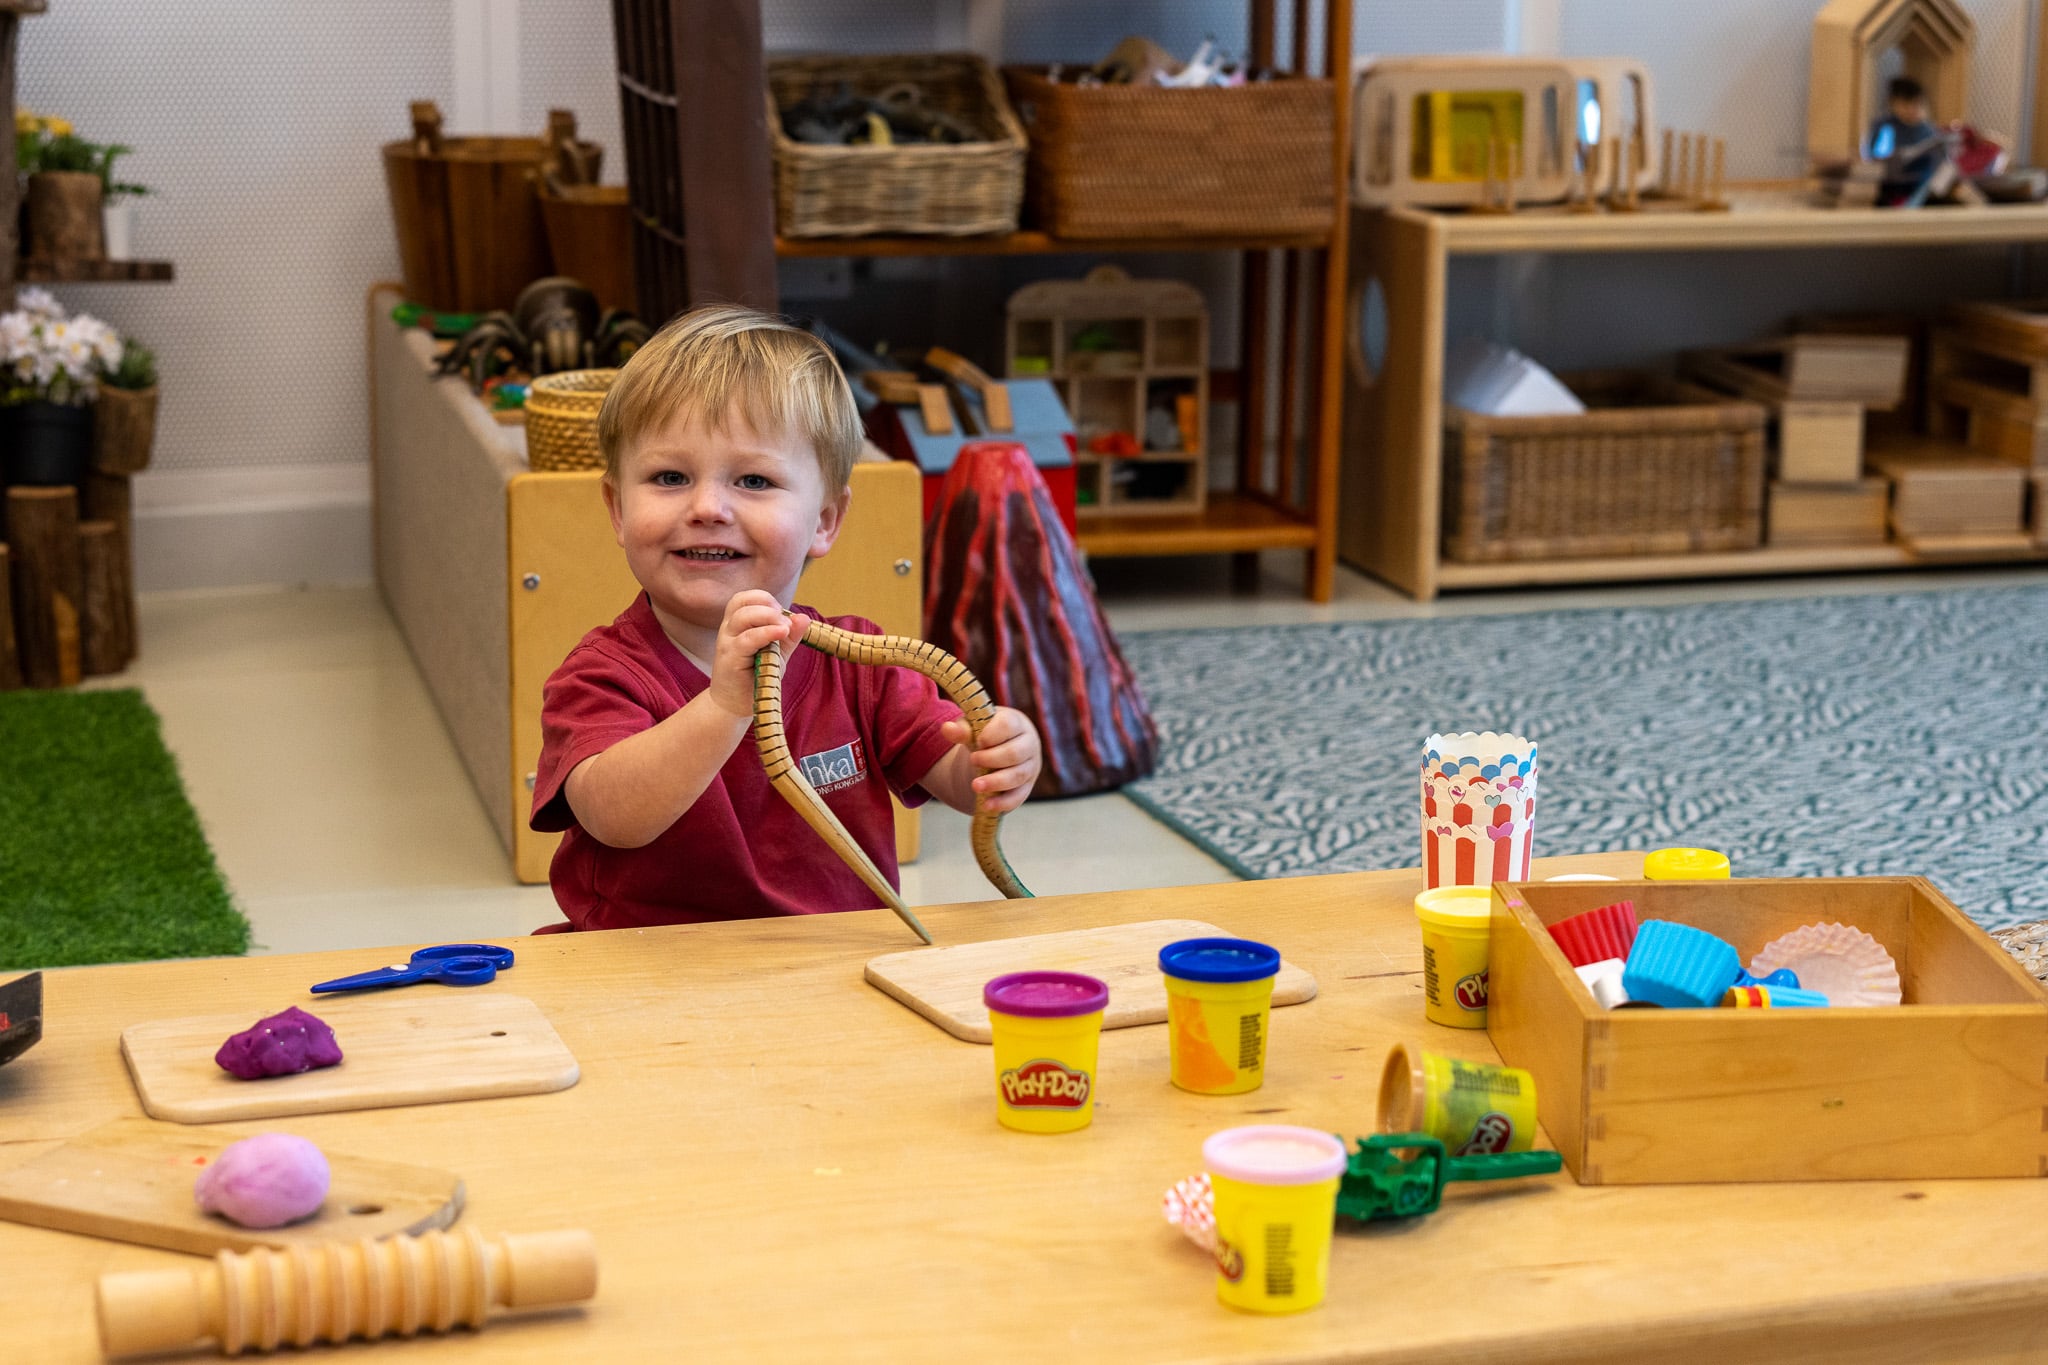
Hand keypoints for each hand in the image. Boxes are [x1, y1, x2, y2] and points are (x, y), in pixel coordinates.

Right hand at [706, 591, 803, 719]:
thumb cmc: (756, 676)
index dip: (764, 599)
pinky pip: (747, 640)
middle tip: (786, 622)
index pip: (744, 598)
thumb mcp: (777, 653)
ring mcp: (727, 643)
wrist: (734, 705)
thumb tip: (804, 617)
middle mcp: (728, 630)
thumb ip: (789, 636)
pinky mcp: (730, 659)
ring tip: (785, 628)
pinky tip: (781, 633)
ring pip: (743, 617)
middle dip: (769, 607)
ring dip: (769, 617)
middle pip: (742, 603)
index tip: (781, 612)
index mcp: (736, 624)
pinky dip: (766, 633)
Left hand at [941, 706, 1040, 812]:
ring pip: (1017, 776)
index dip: (991, 734)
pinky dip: (1002, 802)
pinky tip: (987, 805)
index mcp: (1016, 723)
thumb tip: (946, 728)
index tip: (978, 742)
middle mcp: (1028, 744)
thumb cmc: (987, 733)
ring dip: (996, 782)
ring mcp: (1030, 767)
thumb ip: (962, 729)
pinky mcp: (1026, 787)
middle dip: (992, 759)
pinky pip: (1018, 796)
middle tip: (972, 760)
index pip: (1009, 726)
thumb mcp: (975, 728)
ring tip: (975, 786)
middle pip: (1015, 753)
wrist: (1001, 748)